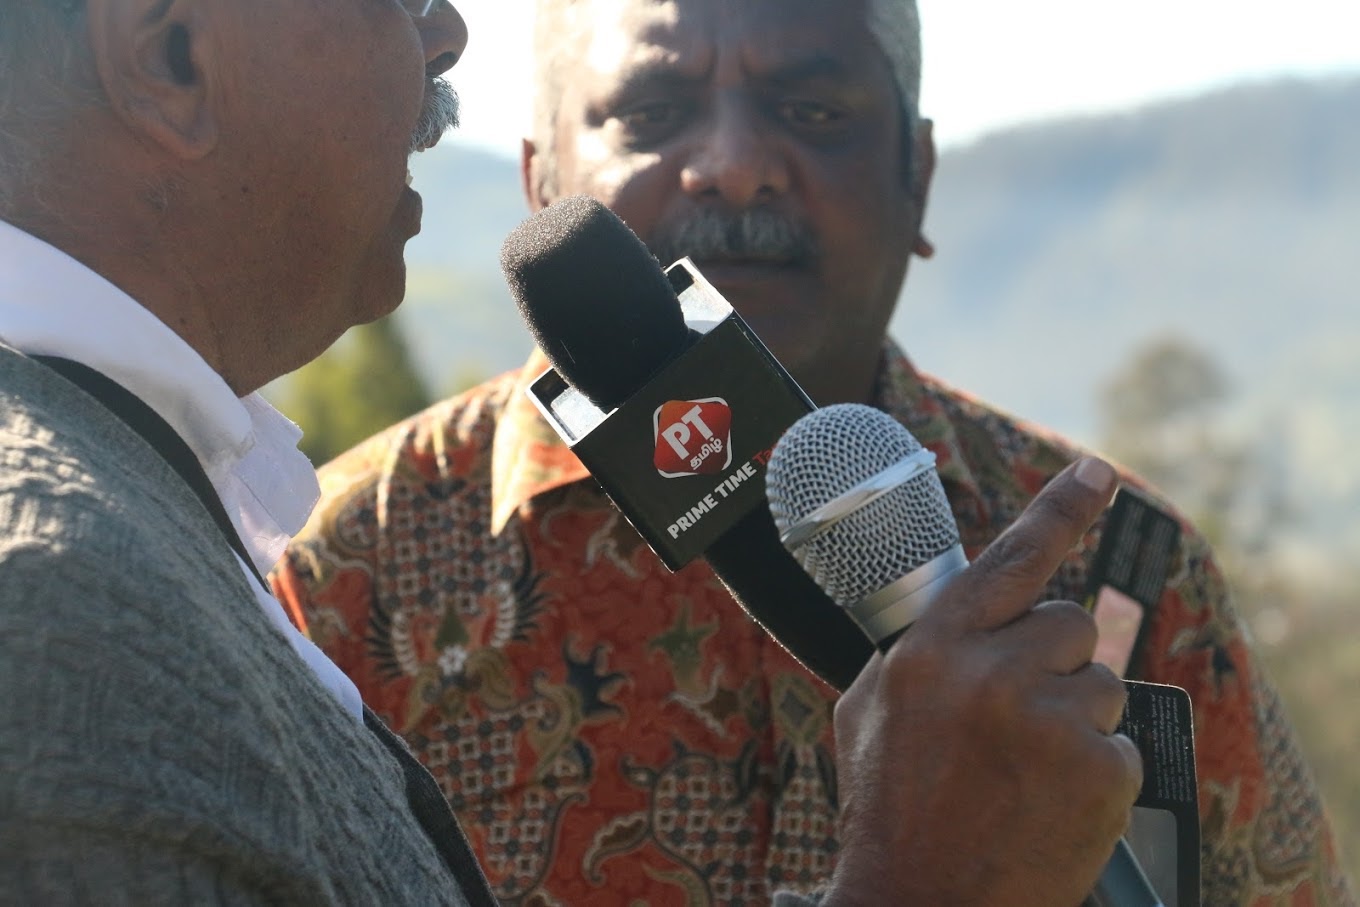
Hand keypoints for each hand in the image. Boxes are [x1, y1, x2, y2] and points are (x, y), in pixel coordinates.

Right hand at [825, 457, 1141, 906]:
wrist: (921, 904)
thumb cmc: (890, 808)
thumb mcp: (872, 711)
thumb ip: (919, 649)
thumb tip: (955, 606)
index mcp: (931, 650)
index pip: (1010, 560)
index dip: (1060, 508)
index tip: (1097, 470)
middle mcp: (992, 673)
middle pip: (1071, 623)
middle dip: (1054, 661)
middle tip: (1018, 716)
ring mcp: (1050, 722)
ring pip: (1101, 682)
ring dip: (1074, 717)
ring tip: (1025, 770)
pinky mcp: (1099, 773)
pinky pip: (1121, 745)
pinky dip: (1095, 773)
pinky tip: (1050, 803)